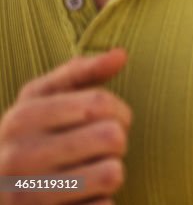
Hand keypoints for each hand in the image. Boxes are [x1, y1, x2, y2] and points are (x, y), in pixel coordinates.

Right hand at [0, 50, 130, 204]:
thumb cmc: (28, 138)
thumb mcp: (41, 100)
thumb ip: (80, 73)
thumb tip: (121, 54)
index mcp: (21, 119)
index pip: (99, 103)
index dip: (120, 111)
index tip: (113, 120)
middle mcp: (19, 157)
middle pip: (111, 138)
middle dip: (116, 142)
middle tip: (101, 148)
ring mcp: (28, 196)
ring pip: (111, 174)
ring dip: (111, 173)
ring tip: (92, 171)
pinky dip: (101, 202)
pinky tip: (81, 199)